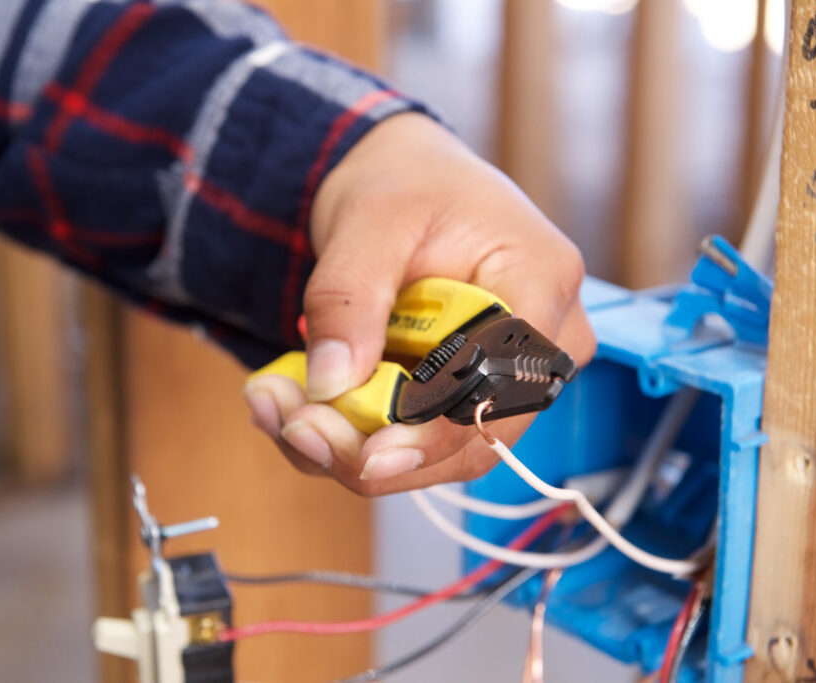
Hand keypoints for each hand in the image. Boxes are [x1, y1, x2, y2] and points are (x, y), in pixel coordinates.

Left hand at [243, 113, 595, 495]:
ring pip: (437, 452)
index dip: (438, 434)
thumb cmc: (405, 185)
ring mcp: (507, 375)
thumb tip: (331, 385)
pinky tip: (291, 406)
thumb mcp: (368, 221)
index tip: (367, 455)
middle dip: (375, 450)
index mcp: (540, 282)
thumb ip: (348, 299)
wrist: (406, 183)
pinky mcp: (464, 395)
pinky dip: (349, 432)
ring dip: (350, 445)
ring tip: (274, 406)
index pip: (503, 385)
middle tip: (292, 427)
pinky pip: (414, 438)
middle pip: (472, 437)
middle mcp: (541, 341)